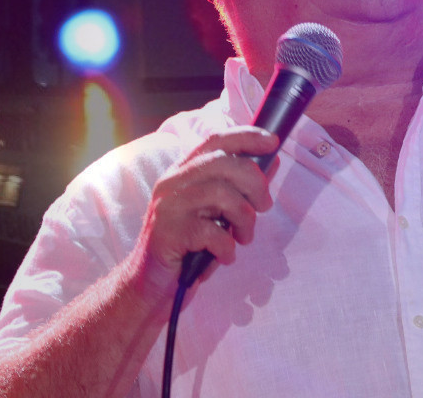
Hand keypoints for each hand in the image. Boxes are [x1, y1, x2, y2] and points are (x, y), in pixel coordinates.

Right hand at [130, 126, 279, 299]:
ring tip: (243, 237)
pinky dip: (227, 247)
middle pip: (223, 163)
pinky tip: (224, 256)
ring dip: (245, 219)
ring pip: (221, 194)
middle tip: (264, 206)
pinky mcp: (167, 233)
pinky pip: (212, 232)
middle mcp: (172, 183)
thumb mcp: (217, 213)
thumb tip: (272, 162)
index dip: (247, 136)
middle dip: (254, 183)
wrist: (149, 286)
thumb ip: (241, 188)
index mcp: (183, 173)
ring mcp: (167, 206)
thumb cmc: (188, 248)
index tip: (273, 141)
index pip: (215, 140)